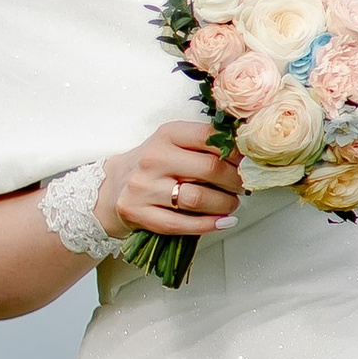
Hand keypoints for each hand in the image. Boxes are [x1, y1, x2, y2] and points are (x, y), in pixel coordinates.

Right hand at [98, 117, 242, 240]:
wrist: (112, 188)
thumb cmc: (153, 165)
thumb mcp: (173, 144)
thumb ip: (204, 146)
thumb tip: (245, 156)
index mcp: (167, 134)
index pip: (209, 137)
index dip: (235, 151)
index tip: (245, 161)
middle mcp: (154, 159)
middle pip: (209, 169)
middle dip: (235, 180)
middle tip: (242, 186)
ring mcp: (144, 188)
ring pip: (198, 198)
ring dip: (225, 204)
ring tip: (232, 204)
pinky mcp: (140, 214)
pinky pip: (182, 224)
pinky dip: (209, 224)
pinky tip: (222, 222)